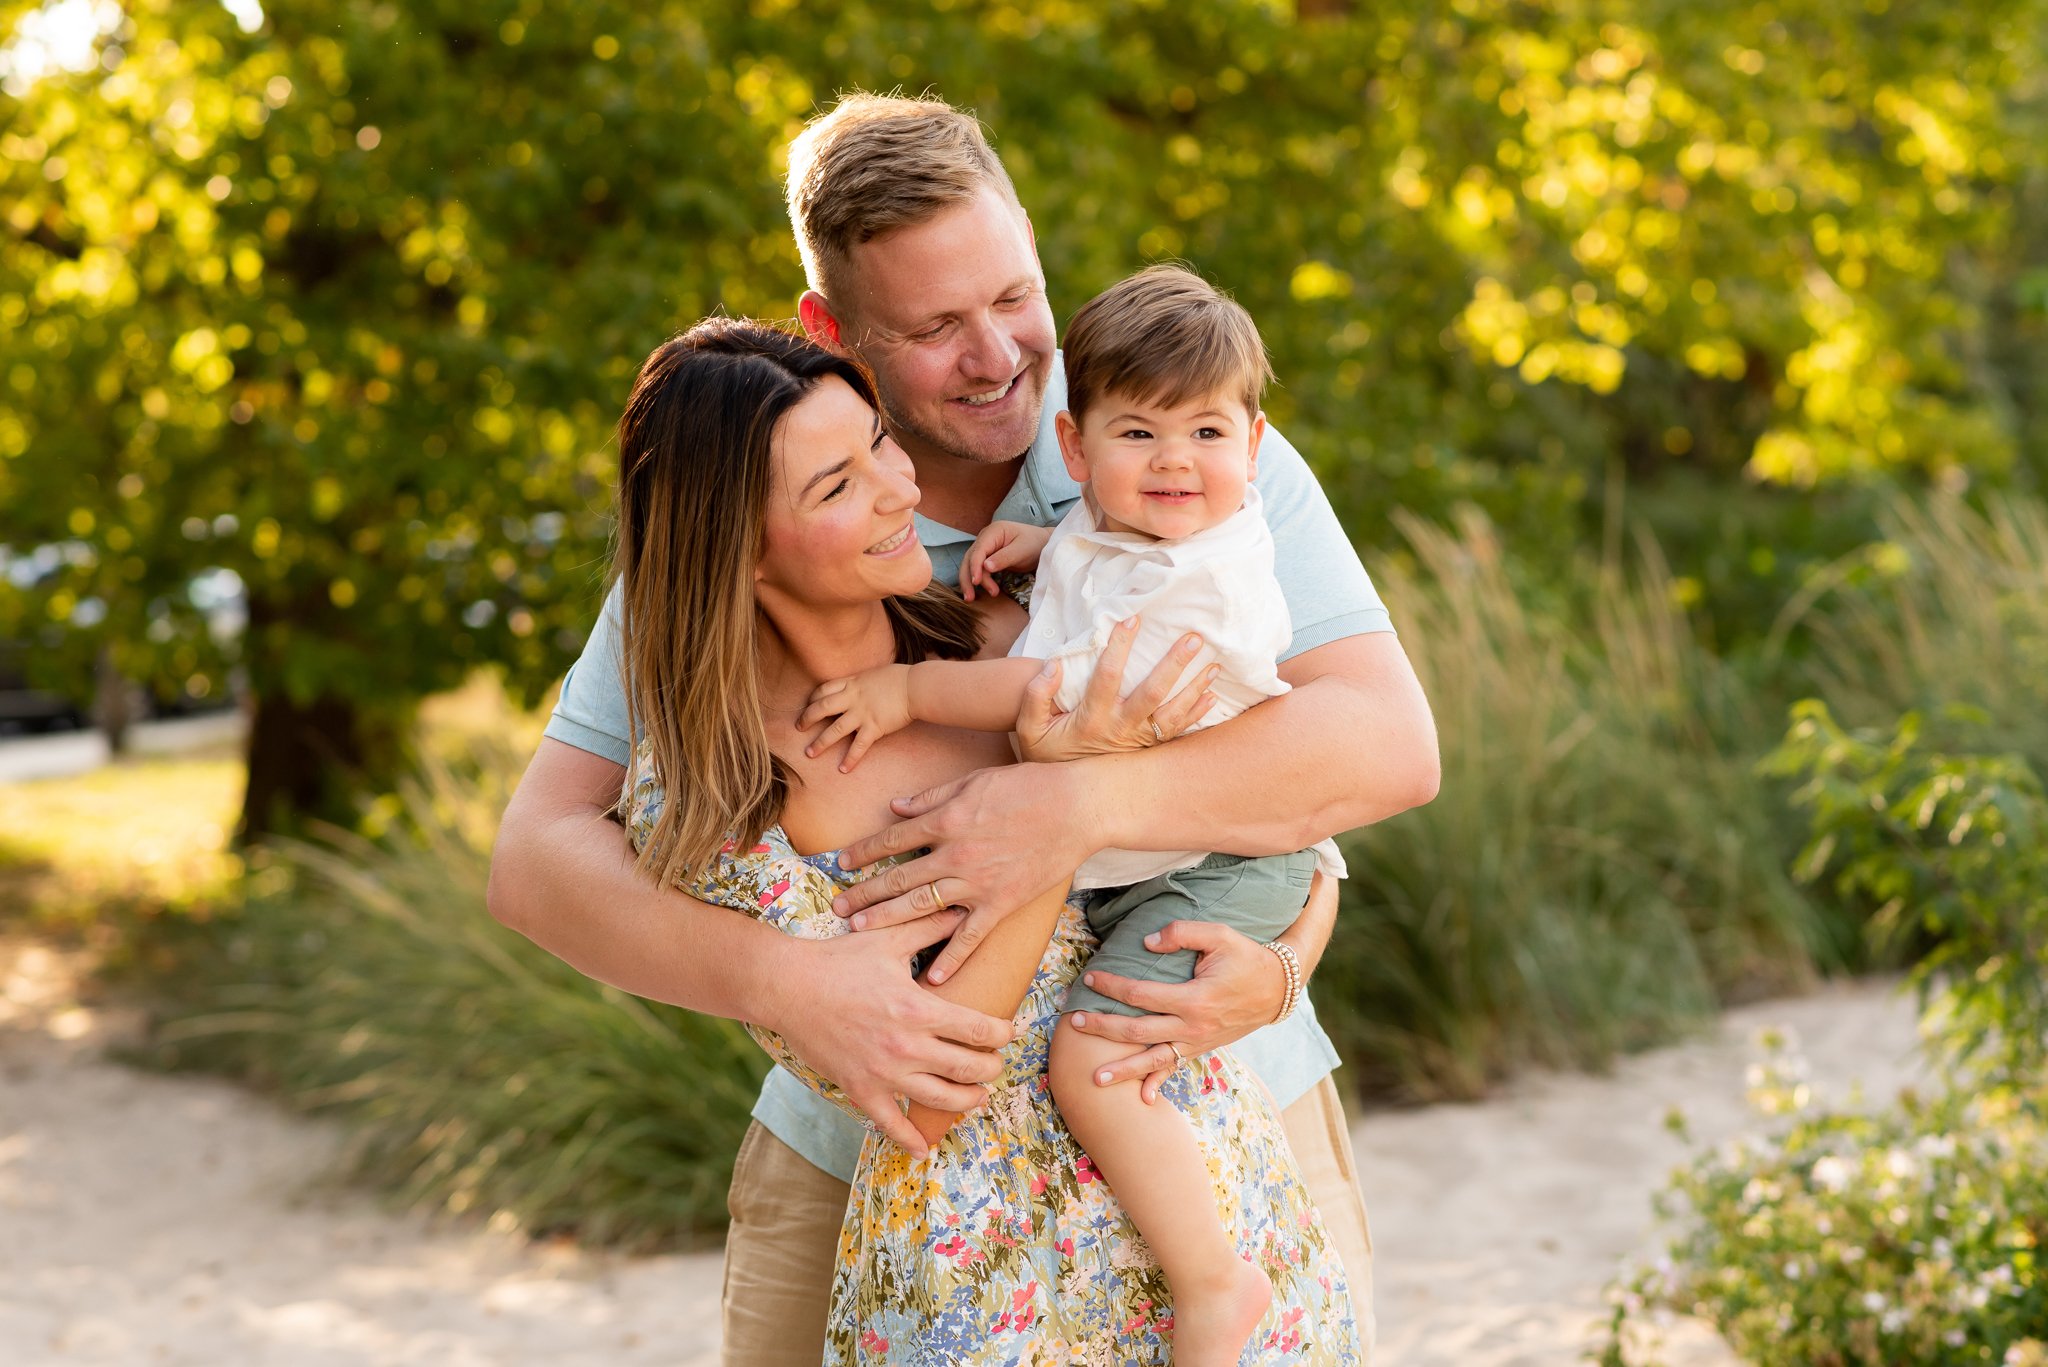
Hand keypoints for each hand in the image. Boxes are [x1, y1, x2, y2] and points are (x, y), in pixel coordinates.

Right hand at [765, 909, 1015, 1158]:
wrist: (787, 987)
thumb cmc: (838, 960)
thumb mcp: (887, 939)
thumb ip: (929, 927)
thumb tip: (960, 910)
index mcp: (918, 1009)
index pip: (979, 1030)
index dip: (1002, 1034)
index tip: (1009, 1032)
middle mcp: (907, 1046)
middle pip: (969, 1069)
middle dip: (991, 1069)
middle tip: (994, 1064)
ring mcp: (883, 1073)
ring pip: (941, 1100)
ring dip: (967, 1102)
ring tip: (976, 1098)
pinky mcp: (860, 1090)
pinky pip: (891, 1124)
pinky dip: (911, 1141)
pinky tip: (924, 1150)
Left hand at [801, 664, 912, 771]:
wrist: (916, 687)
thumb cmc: (900, 678)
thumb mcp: (874, 674)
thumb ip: (862, 682)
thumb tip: (860, 686)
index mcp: (852, 683)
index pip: (824, 690)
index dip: (812, 699)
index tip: (808, 705)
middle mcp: (852, 698)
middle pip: (821, 708)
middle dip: (807, 719)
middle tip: (799, 728)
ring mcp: (862, 714)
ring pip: (834, 730)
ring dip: (820, 743)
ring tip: (809, 753)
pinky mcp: (874, 727)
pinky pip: (858, 746)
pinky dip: (850, 759)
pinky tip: (843, 769)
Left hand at [831, 762, 1093, 984]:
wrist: (1077, 807)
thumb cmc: (1026, 787)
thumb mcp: (972, 782)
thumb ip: (931, 798)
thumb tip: (894, 807)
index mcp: (945, 822)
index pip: (892, 840)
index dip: (863, 852)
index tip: (841, 863)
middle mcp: (954, 856)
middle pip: (898, 878)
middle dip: (864, 894)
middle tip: (835, 909)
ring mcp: (977, 884)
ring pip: (922, 906)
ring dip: (888, 919)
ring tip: (860, 931)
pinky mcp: (1001, 904)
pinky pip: (970, 936)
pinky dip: (951, 958)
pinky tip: (931, 977)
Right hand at [959, 520, 1051, 600]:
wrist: (1043, 545)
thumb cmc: (1034, 544)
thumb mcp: (1022, 550)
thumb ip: (1004, 558)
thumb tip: (985, 567)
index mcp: (993, 532)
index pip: (978, 550)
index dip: (975, 566)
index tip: (976, 582)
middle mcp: (985, 538)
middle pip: (969, 558)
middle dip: (967, 578)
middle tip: (970, 597)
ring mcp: (985, 548)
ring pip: (971, 565)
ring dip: (970, 582)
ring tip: (972, 599)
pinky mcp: (987, 558)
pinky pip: (978, 570)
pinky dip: (978, 581)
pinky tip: (979, 593)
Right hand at [1015, 617, 1219, 762]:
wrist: (1068, 794)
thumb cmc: (1048, 751)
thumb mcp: (1030, 729)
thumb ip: (1036, 697)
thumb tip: (1052, 666)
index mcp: (1092, 718)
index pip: (1108, 677)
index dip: (1119, 648)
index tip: (1131, 620)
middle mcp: (1120, 729)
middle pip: (1153, 693)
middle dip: (1174, 664)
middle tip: (1194, 638)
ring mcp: (1138, 741)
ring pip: (1172, 713)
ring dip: (1194, 688)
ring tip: (1214, 664)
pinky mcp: (1148, 748)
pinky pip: (1177, 732)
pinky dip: (1196, 714)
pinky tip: (1212, 695)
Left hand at [1065, 920, 1287, 1102]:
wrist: (1278, 989)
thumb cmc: (1247, 958)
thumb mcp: (1220, 935)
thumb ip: (1182, 934)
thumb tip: (1146, 943)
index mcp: (1194, 998)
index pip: (1140, 995)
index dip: (1112, 987)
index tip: (1090, 980)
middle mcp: (1193, 1026)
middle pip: (1137, 1031)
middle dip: (1103, 1028)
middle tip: (1074, 1023)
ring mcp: (1197, 1041)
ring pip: (1153, 1059)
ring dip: (1123, 1069)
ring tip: (1095, 1079)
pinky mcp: (1201, 1048)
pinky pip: (1176, 1067)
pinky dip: (1159, 1083)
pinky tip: (1142, 1098)